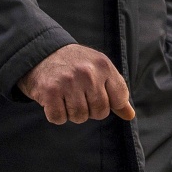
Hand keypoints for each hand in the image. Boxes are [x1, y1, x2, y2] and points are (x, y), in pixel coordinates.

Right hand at [18, 44, 133, 124]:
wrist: (41, 53)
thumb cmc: (75, 65)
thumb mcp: (99, 70)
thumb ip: (116, 92)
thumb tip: (129, 116)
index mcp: (103, 66)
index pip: (119, 100)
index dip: (108, 102)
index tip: (96, 93)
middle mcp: (87, 73)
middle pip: (100, 112)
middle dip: (89, 109)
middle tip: (77, 94)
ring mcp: (68, 82)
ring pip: (79, 117)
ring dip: (71, 112)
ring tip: (65, 95)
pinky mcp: (50, 91)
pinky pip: (59, 118)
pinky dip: (55, 114)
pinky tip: (54, 99)